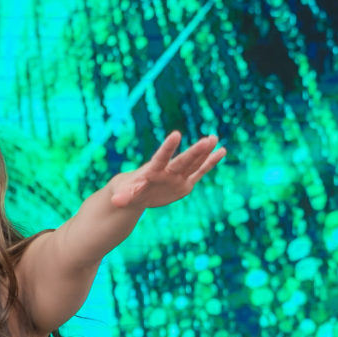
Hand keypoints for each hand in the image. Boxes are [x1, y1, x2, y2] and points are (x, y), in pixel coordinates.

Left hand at [107, 132, 225, 210]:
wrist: (136, 191)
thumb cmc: (127, 191)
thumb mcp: (124, 195)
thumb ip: (123, 197)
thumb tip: (115, 202)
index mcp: (153, 171)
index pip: (161, 158)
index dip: (168, 147)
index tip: (176, 134)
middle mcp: (168, 171)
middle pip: (183, 160)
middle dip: (195, 151)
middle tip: (208, 139)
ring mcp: (177, 176)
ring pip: (194, 163)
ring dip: (205, 152)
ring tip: (214, 138)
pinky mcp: (185, 183)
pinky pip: (200, 172)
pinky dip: (210, 163)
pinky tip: (222, 151)